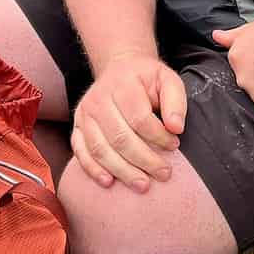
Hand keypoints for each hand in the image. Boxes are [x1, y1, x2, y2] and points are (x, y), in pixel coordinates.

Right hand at [70, 51, 185, 191]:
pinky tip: (108, 182)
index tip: (174, 145)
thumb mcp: (167, 80)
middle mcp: (99, 99)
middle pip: (120, 137)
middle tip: (164, 174)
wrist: (120, 68)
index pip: (139, 118)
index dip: (158, 137)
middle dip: (144, 160)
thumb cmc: (146, 79)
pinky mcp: (77, 126)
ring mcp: (84, 114)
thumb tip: (176, 128)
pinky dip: (92, 169)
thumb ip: (175, 101)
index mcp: (122, 85)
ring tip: (142, 185)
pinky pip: (81, 151)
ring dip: (122, 171)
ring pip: (100, 149)